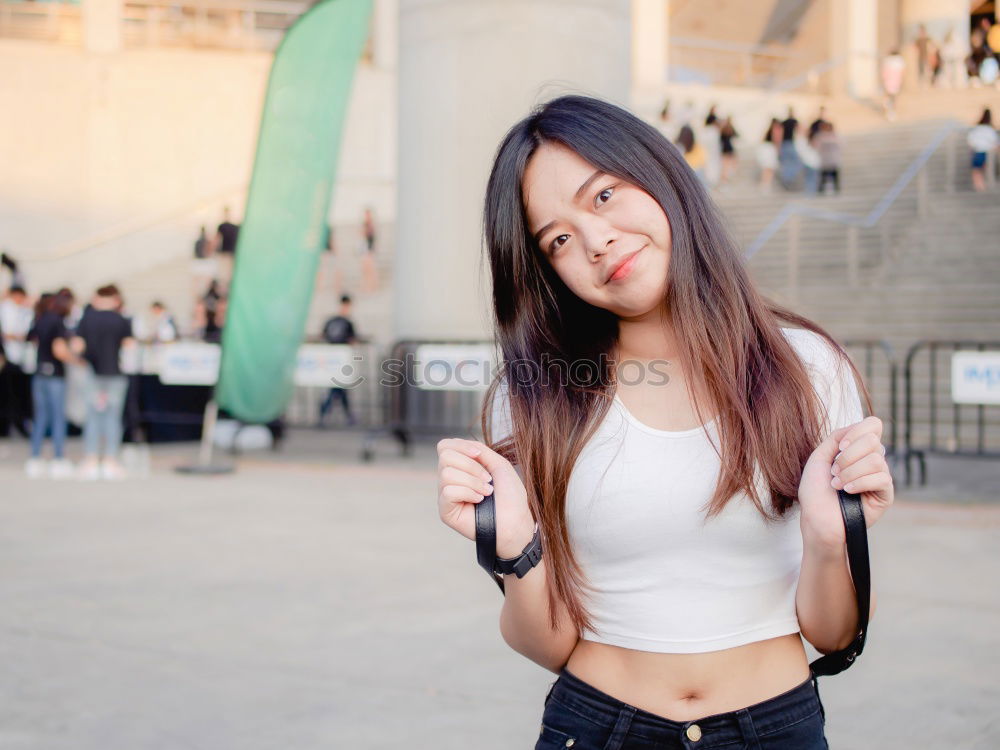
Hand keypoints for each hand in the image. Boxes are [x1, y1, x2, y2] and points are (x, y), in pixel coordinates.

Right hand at [436, 438, 534, 557]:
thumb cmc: (510, 494)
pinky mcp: (445, 511)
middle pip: (445, 457)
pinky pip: (448, 491)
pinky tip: (479, 501)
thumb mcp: (497, 463)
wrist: (516, 520)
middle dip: (471, 465)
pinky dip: (467, 493)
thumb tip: (457, 443)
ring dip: (472, 481)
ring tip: (486, 492)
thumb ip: (478, 449)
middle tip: (488, 480)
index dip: (461, 446)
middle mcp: (449, 480)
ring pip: (446, 474)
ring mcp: (446, 495)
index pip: (444, 446)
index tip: (479, 454)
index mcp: (460, 467)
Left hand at [798, 416, 893, 548]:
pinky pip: (882, 478)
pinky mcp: (886, 494)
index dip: (857, 432)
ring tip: (838, 485)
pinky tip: (848, 492)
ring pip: (876, 460)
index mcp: (857, 449)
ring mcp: (880, 476)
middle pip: (873, 440)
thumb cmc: (815, 490)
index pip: (873, 425)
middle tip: (834, 472)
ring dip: (850, 472)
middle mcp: (871, 459)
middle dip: (848, 456)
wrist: (816, 518)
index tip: (840, 448)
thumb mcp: (820, 457)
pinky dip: (860, 483)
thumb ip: (838, 437)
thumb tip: (859, 425)